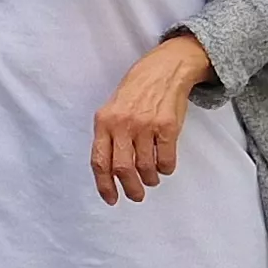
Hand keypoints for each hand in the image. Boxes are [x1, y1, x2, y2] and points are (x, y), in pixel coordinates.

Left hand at [92, 36, 210, 204]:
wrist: (164, 69)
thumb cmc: (136, 91)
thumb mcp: (112, 109)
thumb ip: (109, 136)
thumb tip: (109, 172)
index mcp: (104, 121)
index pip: (100, 161)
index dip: (104, 185)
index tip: (111, 198)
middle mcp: (123, 124)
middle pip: (123, 169)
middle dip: (131, 188)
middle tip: (136, 195)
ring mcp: (146, 125)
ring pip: (146, 168)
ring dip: (150, 179)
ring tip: (151, 178)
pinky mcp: (168, 127)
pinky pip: (166, 160)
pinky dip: (165, 169)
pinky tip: (164, 166)